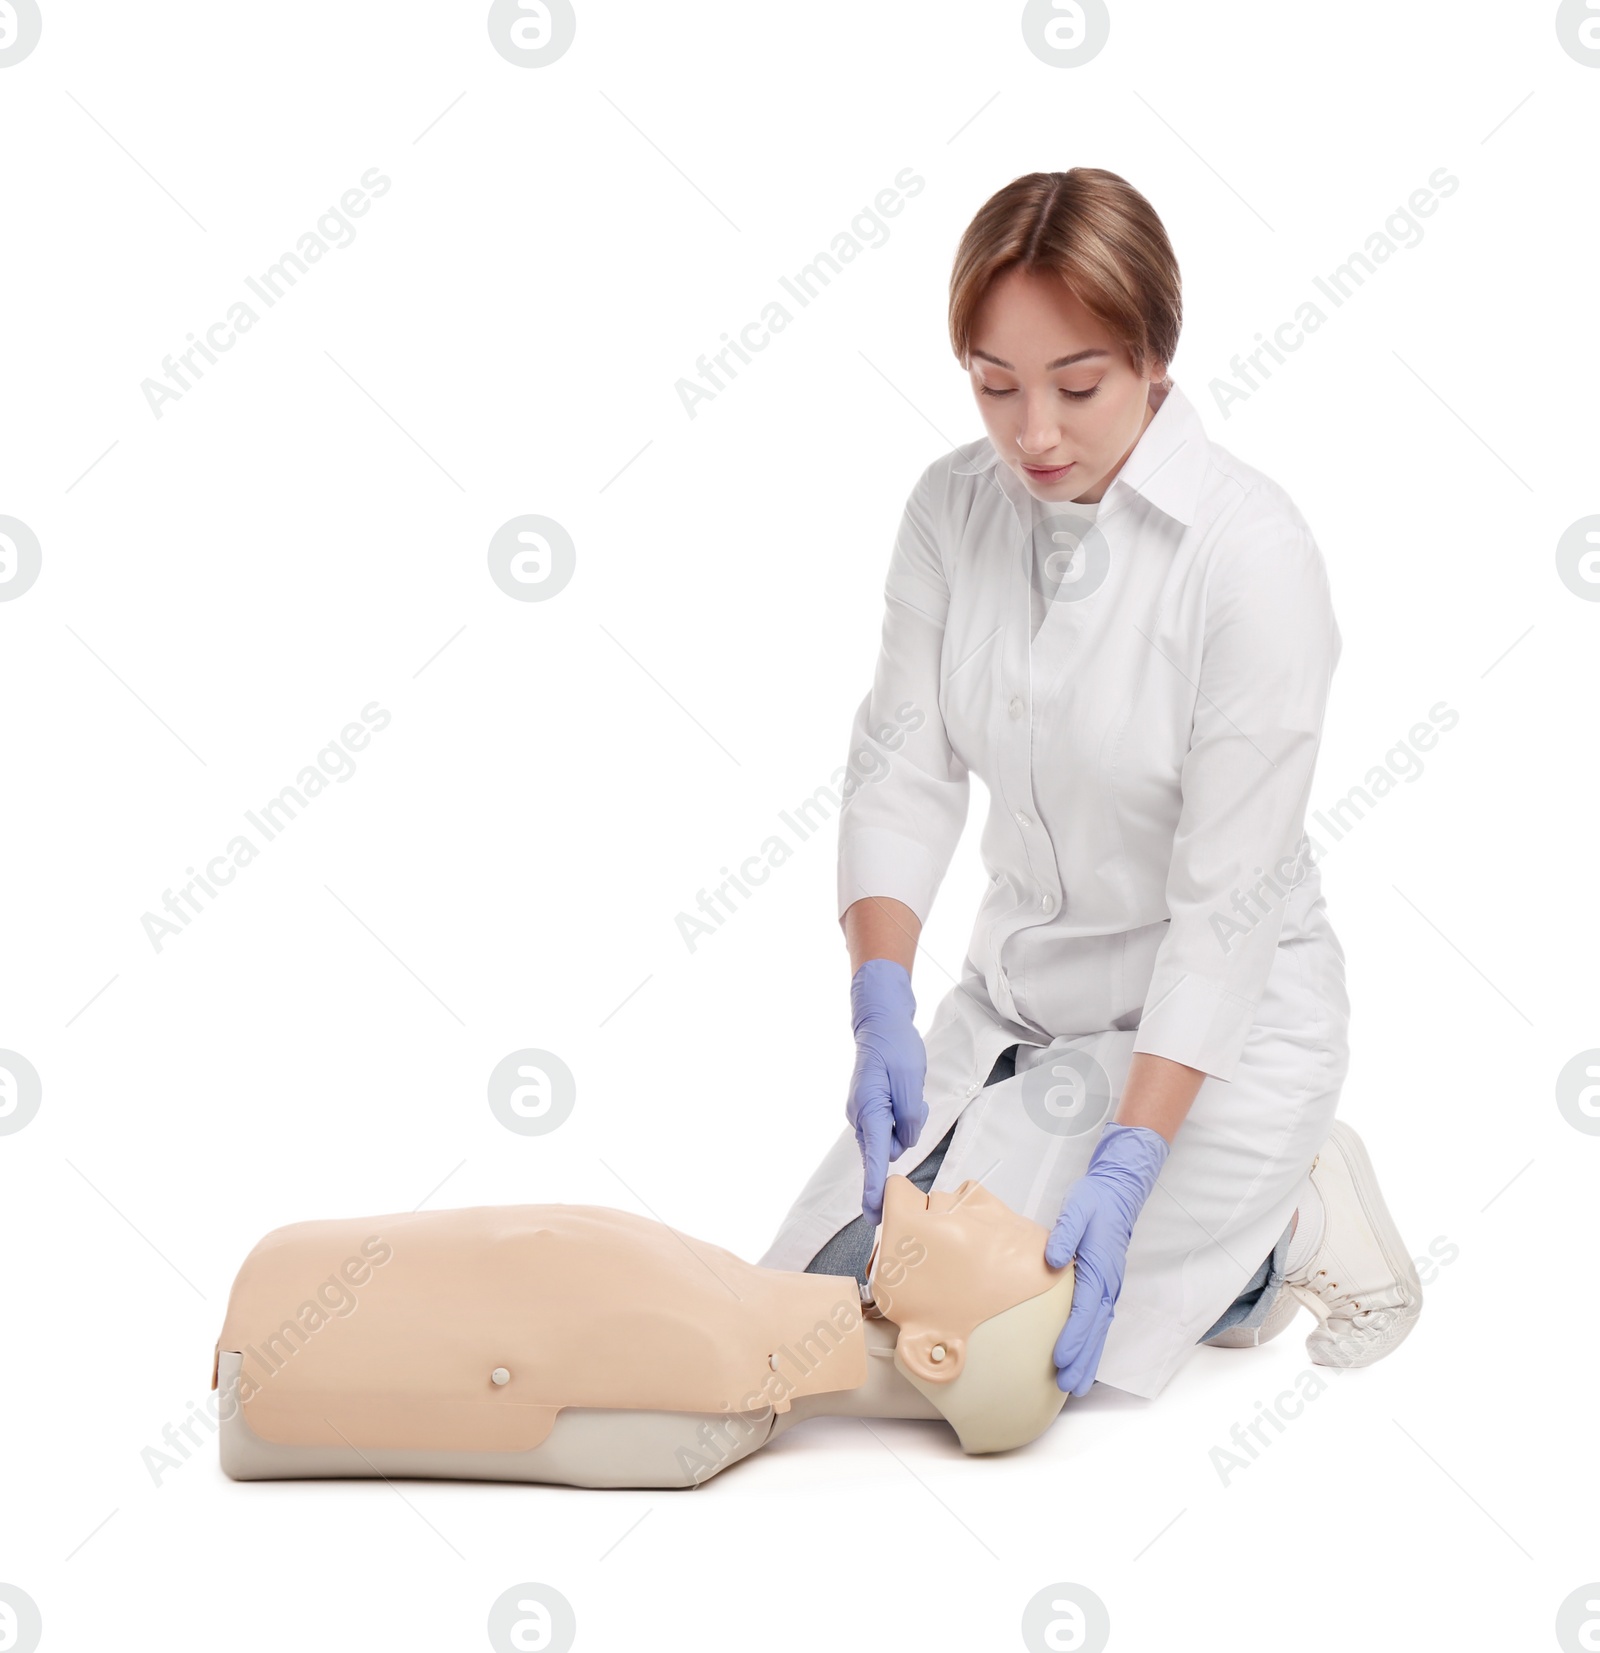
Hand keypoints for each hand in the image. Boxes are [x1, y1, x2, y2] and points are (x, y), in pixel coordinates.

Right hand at [845, 958, 927, 1224]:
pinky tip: (906, 1095)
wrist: (880, 1023)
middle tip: (913, 1113)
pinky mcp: (869, 1110)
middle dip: (901, 1143)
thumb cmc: (895, 1048)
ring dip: (906, 1124)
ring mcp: (863, 1114)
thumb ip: (909, 1119)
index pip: (875, 1158)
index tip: (874, 1214)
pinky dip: (902, 1117)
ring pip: (891, 1138)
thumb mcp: (911, 1083)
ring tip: (910, 1092)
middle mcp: (861, 1117)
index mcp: (869, 1110)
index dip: (875, 1188)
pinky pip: (891, 1126)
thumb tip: (903, 1143)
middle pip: (884, 1151)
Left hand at [1045, 1121, 1170, 1395]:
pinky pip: (1101, 1321)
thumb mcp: (1075, 1210)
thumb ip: (1063, 1234)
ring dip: (1090, 1357)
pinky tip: (1085, 1357)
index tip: (1059, 1360)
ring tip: (1076, 1384)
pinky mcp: (1107, 1286)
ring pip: (1101, 1329)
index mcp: (1098, 1268)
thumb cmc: (1093, 1202)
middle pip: (1095, 1329)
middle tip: (1068, 1386)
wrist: (1118, 1193)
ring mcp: (1110, 1287)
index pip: (1085, 1311)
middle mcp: (1108, 1283)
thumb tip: (1052, 1261)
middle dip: (1083, 1359)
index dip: (1073, 1338)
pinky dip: (1094, 1343)